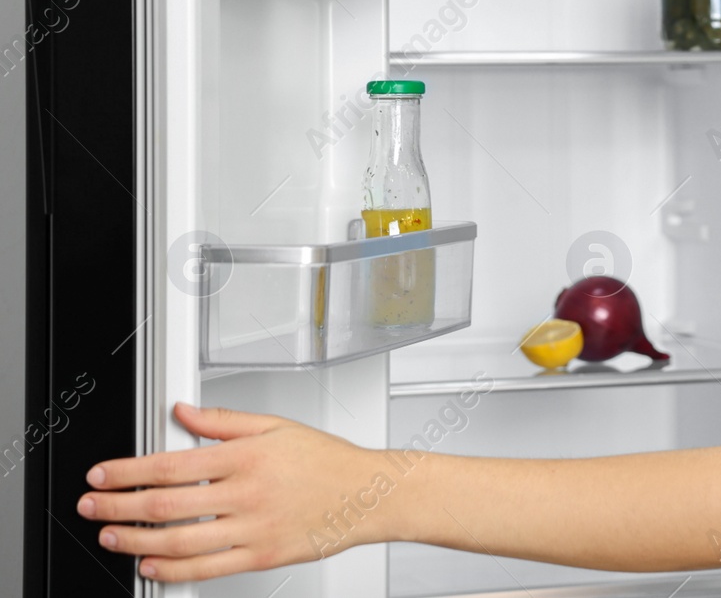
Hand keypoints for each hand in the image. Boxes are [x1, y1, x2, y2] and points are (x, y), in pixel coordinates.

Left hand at [77, 402, 385, 581]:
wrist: (368, 494)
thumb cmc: (327, 461)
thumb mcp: (276, 426)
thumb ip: (223, 421)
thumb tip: (182, 411)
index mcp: (247, 457)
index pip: (171, 464)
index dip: (128, 471)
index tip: (102, 475)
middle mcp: (247, 493)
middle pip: (167, 505)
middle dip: (119, 506)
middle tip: (92, 506)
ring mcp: (254, 528)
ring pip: (180, 541)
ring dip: (136, 540)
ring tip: (111, 535)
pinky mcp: (263, 555)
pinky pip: (208, 569)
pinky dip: (172, 570)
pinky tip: (151, 564)